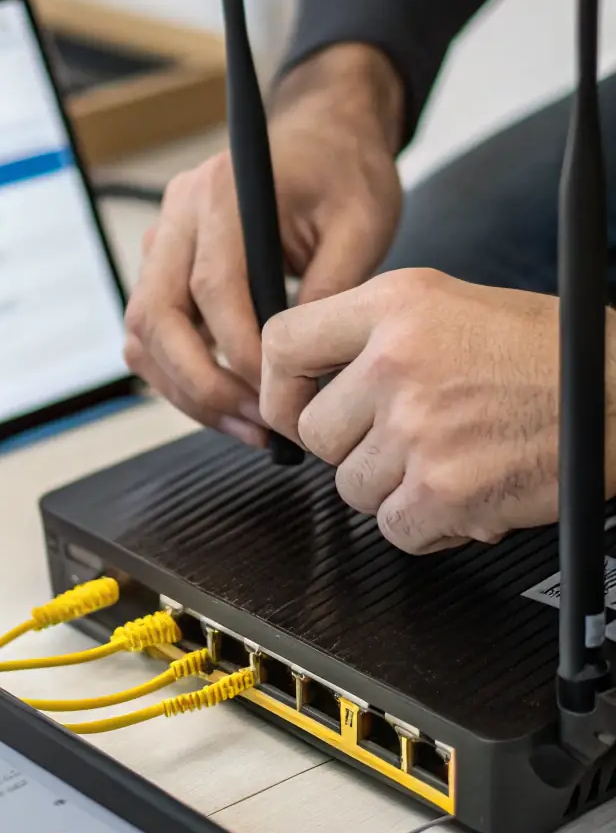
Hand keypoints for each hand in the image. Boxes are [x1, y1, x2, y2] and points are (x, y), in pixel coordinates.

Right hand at [123, 44, 403, 445]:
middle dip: (203, 385)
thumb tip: (301, 368)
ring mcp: (162, 240)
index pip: (210, 288)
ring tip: (249, 427)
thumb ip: (330, 290)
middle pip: (155, 317)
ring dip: (187, 391)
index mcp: (222, 191)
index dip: (238, 354)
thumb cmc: (344, 172)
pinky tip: (231, 404)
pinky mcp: (163, 267)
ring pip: (143, 334)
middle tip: (259, 427)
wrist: (323, 134)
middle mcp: (177, 213)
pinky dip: (181, 378)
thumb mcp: (362, 224)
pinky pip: (152, 334)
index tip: (280, 399)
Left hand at [260, 268, 615, 552]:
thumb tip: (312, 385)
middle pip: (315, 433)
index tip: (294, 407)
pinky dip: (429, 526)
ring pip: (352, 488)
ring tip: (452, 459)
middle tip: (408, 438)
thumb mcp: (453, 306)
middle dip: (355, 448)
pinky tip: (469, 494)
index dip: (280, 387)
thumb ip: (378, 335)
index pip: (283, 344)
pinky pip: (395, 528)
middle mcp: (396, 361)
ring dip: (396, 488)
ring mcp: (417, 427)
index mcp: (396, 304)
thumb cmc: (551, 353)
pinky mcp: (443, 489)